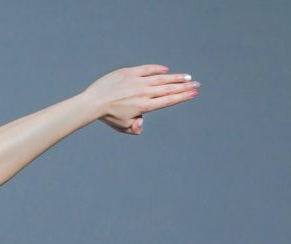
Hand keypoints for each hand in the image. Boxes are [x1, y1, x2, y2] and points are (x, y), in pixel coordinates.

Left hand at [81, 64, 198, 134]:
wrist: (94, 102)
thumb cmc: (108, 117)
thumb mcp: (123, 127)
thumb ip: (136, 128)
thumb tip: (143, 123)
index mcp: (144, 106)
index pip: (168, 101)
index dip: (182, 97)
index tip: (193, 94)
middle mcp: (143, 93)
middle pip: (168, 89)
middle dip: (184, 87)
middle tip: (197, 84)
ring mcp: (137, 81)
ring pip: (161, 78)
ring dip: (175, 78)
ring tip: (187, 77)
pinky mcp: (129, 72)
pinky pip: (147, 69)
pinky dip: (157, 69)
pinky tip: (166, 70)